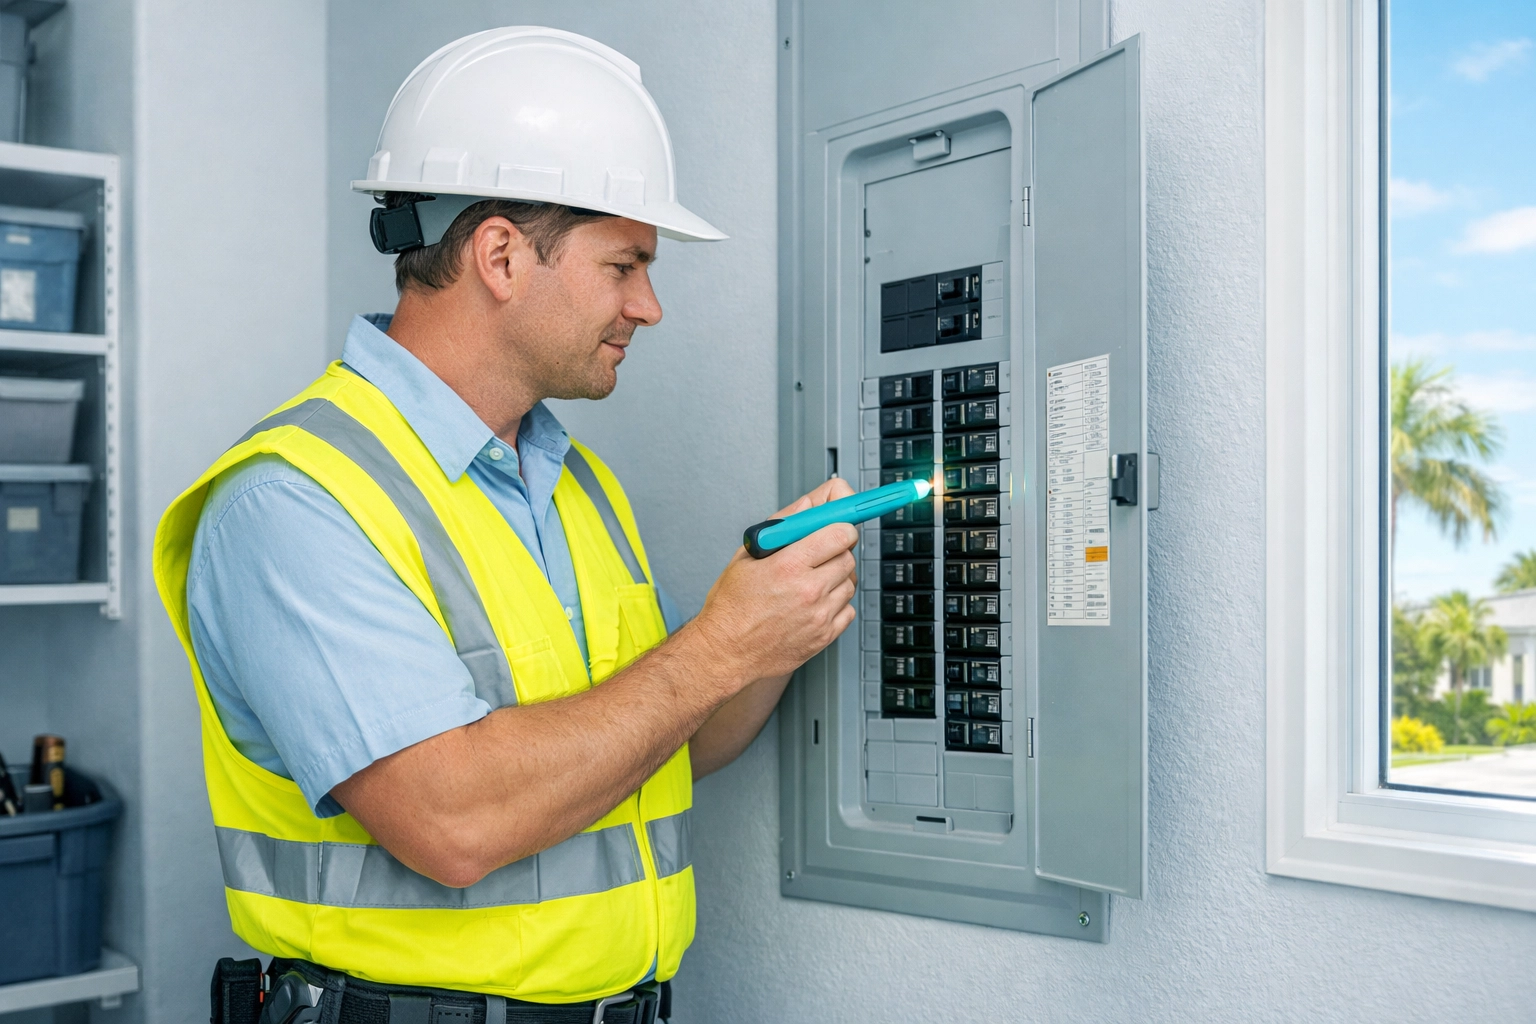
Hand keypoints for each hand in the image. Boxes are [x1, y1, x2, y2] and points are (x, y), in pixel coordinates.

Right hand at [685, 479, 859, 695]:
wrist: (725, 652)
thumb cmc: (731, 607)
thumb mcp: (747, 556)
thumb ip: (781, 526)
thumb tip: (807, 506)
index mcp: (788, 565)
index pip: (839, 534)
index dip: (840, 528)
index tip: (836, 529)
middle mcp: (808, 590)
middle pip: (848, 557)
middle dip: (836, 551)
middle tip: (817, 556)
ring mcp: (819, 616)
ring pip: (850, 584)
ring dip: (836, 579)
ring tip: (810, 582)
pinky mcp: (824, 636)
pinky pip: (847, 610)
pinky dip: (836, 604)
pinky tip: (814, 604)